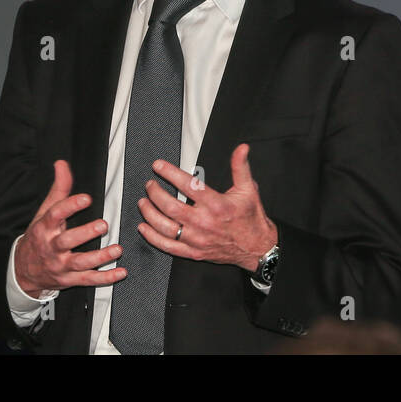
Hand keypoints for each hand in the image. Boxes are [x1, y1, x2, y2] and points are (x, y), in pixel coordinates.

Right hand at [14, 159, 126, 297]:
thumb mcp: (44, 212)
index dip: (69, 206)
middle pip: (66, 241)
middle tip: (103, 225)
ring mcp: (61, 265)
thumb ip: (58, 189)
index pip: (54, 215)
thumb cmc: (39, 237)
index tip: (86, 198)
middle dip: (85, 234)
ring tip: (117, 249)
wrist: (23, 270)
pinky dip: (105, 278)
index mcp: (44, 228)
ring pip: (80, 263)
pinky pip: (88, 280)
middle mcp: (52, 248)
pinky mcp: (69, 279)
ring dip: (100, 257)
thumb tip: (62, 164)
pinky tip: (120, 272)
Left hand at [136, 144, 277, 271]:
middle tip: (149, 185)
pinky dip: (152, 237)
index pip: (188, 185)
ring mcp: (197, 239)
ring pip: (165, 227)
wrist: (257, 247)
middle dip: (155, 193)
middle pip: (170, 207)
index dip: (170, 173)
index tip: (158, 166)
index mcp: (216, 204)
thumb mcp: (248, 189)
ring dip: (150, 213)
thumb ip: (240, 167)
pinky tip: (144, 227)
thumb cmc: (251, 218)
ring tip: (143, 202)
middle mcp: (204, 222)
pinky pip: (168, 246)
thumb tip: (241, 149)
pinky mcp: (194, 252)